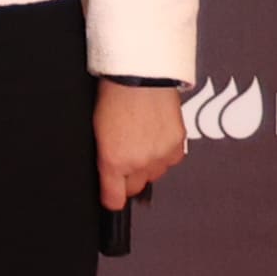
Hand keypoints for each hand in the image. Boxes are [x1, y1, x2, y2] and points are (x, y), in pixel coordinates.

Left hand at [96, 81, 187, 211]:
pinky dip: (165, 152)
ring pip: (155, 173)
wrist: (140, 77)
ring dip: (149, 163)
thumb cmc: (115, 97)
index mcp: (114, 161)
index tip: (111, 198)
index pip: (115, 198)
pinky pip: (171, 159)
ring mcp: (161, 155)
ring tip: (141, 139)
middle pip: (136, 186)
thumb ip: (106, 157)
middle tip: (126, 155)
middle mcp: (139, 162)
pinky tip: (156, 134)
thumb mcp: (98, 131)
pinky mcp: (178, 145)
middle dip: (130, 176)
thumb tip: (109, 172)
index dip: (112, 198)